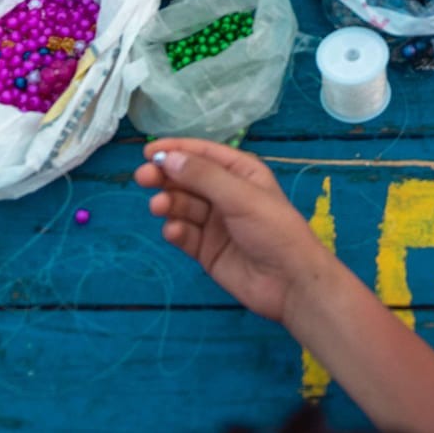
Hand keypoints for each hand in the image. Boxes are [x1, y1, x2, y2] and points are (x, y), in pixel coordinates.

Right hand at [133, 139, 343, 324]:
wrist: (290, 282)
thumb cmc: (273, 229)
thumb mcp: (241, 196)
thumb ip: (204, 176)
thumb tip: (169, 158)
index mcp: (241, 173)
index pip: (204, 154)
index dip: (177, 150)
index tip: (148, 152)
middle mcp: (226, 194)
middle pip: (188, 179)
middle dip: (166, 176)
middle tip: (143, 177)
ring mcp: (215, 224)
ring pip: (182, 206)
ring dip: (168, 203)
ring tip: (158, 207)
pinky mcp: (206, 250)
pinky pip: (184, 234)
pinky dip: (175, 230)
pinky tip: (173, 231)